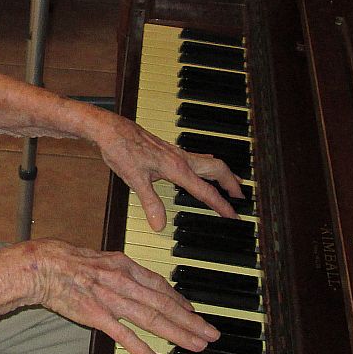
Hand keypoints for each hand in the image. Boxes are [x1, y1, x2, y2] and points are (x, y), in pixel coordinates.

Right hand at [28, 239, 219, 353]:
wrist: (44, 265)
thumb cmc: (68, 260)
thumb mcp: (102, 258)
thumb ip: (122, 271)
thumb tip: (139, 280)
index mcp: (125, 266)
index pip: (161, 286)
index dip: (180, 301)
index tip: (194, 312)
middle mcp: (124, 281)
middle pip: (164, 304)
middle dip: (191, 321)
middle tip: (210, 333)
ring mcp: (112, 299)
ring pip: (152, 318)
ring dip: (177, 333)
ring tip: (196, 345)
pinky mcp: (98, 315)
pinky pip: (124, 334)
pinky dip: (142, 347)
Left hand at [97, 115, 243, 231]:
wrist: (111, 129)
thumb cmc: (121, 149)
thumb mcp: (134, 179)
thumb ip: (150, 202)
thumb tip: (159, 224)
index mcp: (176, 168)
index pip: (205, 191)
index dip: (221, 205)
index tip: (234, 216)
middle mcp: (181, 158)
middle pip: (217, 169)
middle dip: (231, 184)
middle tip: (242, 199)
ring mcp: (176, 152)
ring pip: (209, 162)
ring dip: (223, 174)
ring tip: (233, 184)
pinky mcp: (169, 150)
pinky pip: (198, 158)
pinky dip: (209, 167)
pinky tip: (204, 170)